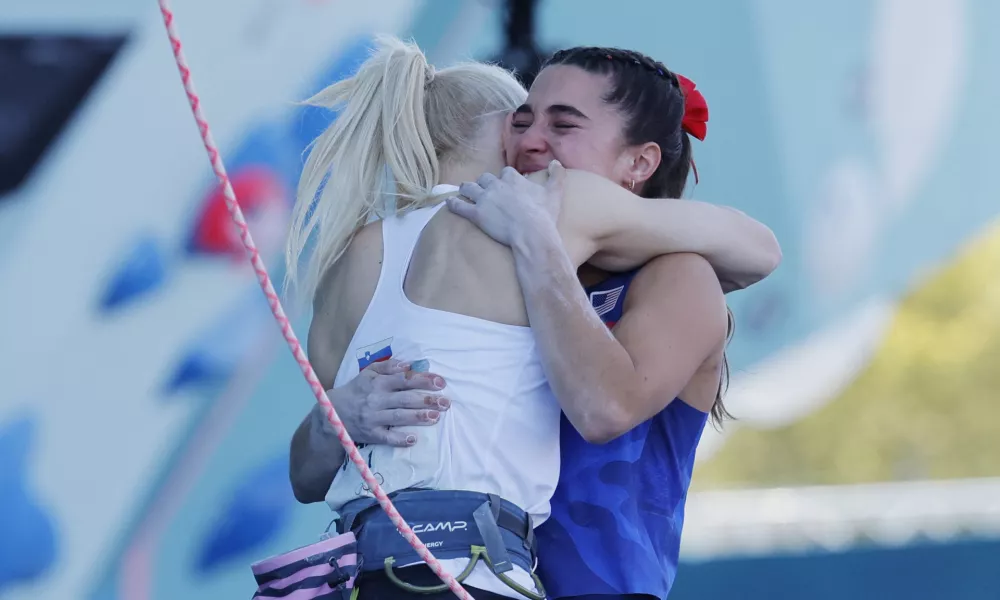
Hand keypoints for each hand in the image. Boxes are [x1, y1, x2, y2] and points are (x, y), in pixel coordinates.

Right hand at [318, 359, 450, 446]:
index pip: (404, 379)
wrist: (332, 413)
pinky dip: (399, 439)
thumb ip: (388, 366)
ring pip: (398, 417)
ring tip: (436, 416)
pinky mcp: (370, 434)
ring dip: (418, 417)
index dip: (423, 380)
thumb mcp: (368, 373)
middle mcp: (376, 399)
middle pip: (405, 399)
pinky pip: (386, 437)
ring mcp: (373, 418)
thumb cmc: (356, 390)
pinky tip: (413, 439)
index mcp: (377, 382)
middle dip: (427, 400)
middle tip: (446, 402)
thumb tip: (409, 364)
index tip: (440, 382)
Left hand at [446, 161, 565, 247]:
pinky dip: (453, 204)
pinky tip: (449, 203)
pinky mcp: (476, 214)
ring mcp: (484, 199)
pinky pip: (460, 206)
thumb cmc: (544, 214)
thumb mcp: (554, 192)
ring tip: (463, 190)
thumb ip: (556, 175)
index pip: (505, 173)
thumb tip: (556, 162)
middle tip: (483, 189)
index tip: (506, 183)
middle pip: (485, 178)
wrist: (531, 233)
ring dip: (466, 189)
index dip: (505, 178)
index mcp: (513, 179)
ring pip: (469, 188)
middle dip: (484, 183)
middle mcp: (496, 185)